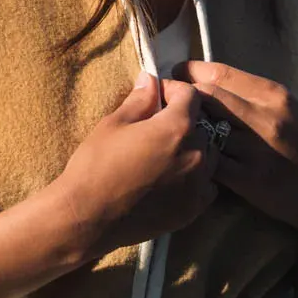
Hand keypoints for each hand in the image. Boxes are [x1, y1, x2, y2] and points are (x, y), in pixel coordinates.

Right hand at [53, 72, 219, 258]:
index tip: (157, 96)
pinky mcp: (194, 209)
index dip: (173, 90)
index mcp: (177, 128)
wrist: (89, 218)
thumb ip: (139, 100)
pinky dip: (197, 177)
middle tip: (158, 125)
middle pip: (202, 125)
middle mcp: (196, 154)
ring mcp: (198, 184)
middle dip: (183, 120)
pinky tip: (175, 178)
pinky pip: (208, 185)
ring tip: (168, 152)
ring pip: (208, 155)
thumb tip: (150, 80)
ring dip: (193, 148)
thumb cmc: (95, 166)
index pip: (190, 95)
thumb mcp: (113, 124)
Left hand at [170, 61, 297, 242]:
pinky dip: (194, 158)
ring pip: (203, 130)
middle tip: (164, 100)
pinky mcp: (248, 180)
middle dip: (179, 96)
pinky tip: (186, 159)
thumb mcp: (289, 111)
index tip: (177, 74)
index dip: (190, 71)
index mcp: (274, 95)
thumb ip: (254, 96)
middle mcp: (264, 118)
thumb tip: (211, 81)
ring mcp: (255, 150)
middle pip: (205, 97)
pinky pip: (208, 164)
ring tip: (169, 128)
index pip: (220, 74)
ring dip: (182, 128)